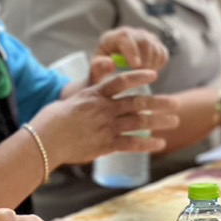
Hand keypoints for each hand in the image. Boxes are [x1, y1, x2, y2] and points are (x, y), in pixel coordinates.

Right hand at [36, 69, 180, 165]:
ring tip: (175, 122)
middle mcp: (104, 109)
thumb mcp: (70, 99)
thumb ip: (86, 95)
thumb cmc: (52, 119)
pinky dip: (147, 144)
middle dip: (159, 103)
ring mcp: (107, 127)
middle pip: (138, 103)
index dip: (138, 77)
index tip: (153, 75)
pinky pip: (131, 144)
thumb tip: (91, 93)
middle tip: (176, 103)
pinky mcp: (105, 145)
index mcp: (95, 95)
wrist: (45, 139)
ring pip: (139, 122)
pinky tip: (160, 144)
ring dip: (160, 121)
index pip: (121, 81)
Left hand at [95, 27, 168, 73]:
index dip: (132, 50)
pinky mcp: (154, 43)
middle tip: (141, 75)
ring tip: (143, 75)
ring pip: (156, 47)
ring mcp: (144, 36)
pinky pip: (163, 53)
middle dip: (145, 60)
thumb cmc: (102, 68)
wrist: (111, 65)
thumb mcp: (96, 69)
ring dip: (153, 64)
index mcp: (113, 37)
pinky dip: (159, 64)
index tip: (136, 66)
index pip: (125, 37)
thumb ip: (99, 67)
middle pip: (144, 41)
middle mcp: (130, 33)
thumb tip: (112, 64)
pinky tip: (149, 71)